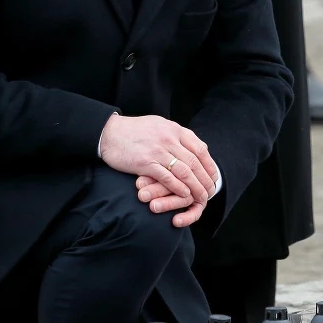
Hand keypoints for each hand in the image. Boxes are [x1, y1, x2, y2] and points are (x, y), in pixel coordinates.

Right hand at [99, 114, 218, 223]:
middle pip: (194, 162)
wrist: (109, 133)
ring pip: (184, 171)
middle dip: (205, 179)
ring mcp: (157, 151)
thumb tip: (192, 144)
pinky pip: (167, 177)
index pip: (199, 148)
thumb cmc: (133, 131)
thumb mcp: (159, 125)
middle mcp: (168, 139)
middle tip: (210, 191)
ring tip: (201, 197)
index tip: (213, 176)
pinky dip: (178, 187)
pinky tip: (184, 195)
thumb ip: (175, 135)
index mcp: (174, 129)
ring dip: (195, 186)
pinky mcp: (145, 163)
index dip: (209, 164)